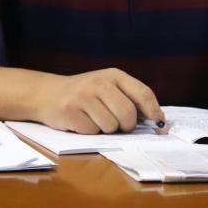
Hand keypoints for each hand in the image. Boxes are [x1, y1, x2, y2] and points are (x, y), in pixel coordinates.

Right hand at [35, 68, 164, 134]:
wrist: (48, 94)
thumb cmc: (85, 94)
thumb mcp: (108, 88)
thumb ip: (130, 100)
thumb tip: (157, 120)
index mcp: (114, 75)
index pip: (142, 93)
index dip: (154, 111)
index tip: (160, 124)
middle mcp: (99, 82)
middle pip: (128, 114)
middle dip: (127, 126)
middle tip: (120, 126)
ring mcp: (84, 96)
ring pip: (111, 126)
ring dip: (106, 129)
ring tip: (95, 119)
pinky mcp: (70, 110)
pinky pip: (92, 131)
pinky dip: (90, 131)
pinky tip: (81, 121)